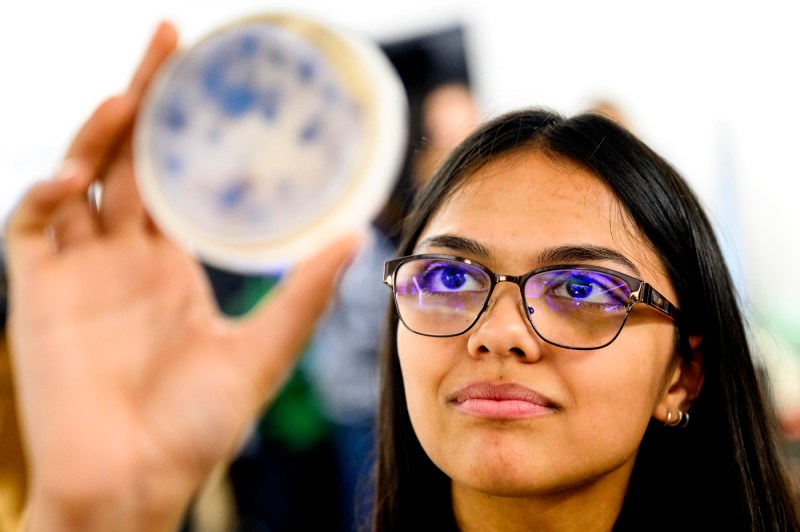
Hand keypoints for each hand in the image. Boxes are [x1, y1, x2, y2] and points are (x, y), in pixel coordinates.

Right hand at [5, 22, 360, 530]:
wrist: (135, 485)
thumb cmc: (196, 429)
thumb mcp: (261, 354)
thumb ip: (302, 296)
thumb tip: (356, 235)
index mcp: (171, 268)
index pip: (174, 180)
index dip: (186, 127)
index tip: (211, 75)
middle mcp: (124, 260)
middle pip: (128, 160)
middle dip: (142, 98)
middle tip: (168, 38)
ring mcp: (79, 273)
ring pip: (78, 180)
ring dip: (94, 135)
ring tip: (126, 97)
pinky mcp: (37, 295)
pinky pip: (30, 229)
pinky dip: (45, 196)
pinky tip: (76, 179)